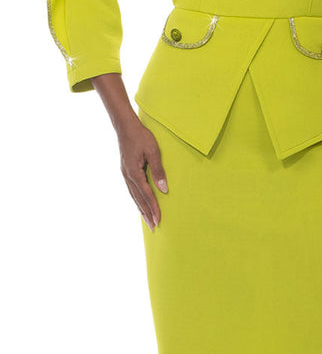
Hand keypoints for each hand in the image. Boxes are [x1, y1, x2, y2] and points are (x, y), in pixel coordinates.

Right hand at [116, 116, 168, 230]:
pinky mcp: (126, 171)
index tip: (159, 220)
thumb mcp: (153, 152)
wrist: (126, 127)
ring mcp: (125, 174)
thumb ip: (158, 171)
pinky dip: (136, 200)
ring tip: (147, 220)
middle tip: (153, 227)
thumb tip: (164, 189)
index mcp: (134, 173)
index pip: (146, 195)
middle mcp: (128, 176)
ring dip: (141, 209)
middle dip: (147, 214)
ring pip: (134, 196)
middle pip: (138, 199)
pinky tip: (139, 204)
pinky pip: (131, 190)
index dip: (153, 208)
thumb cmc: (141, 137)